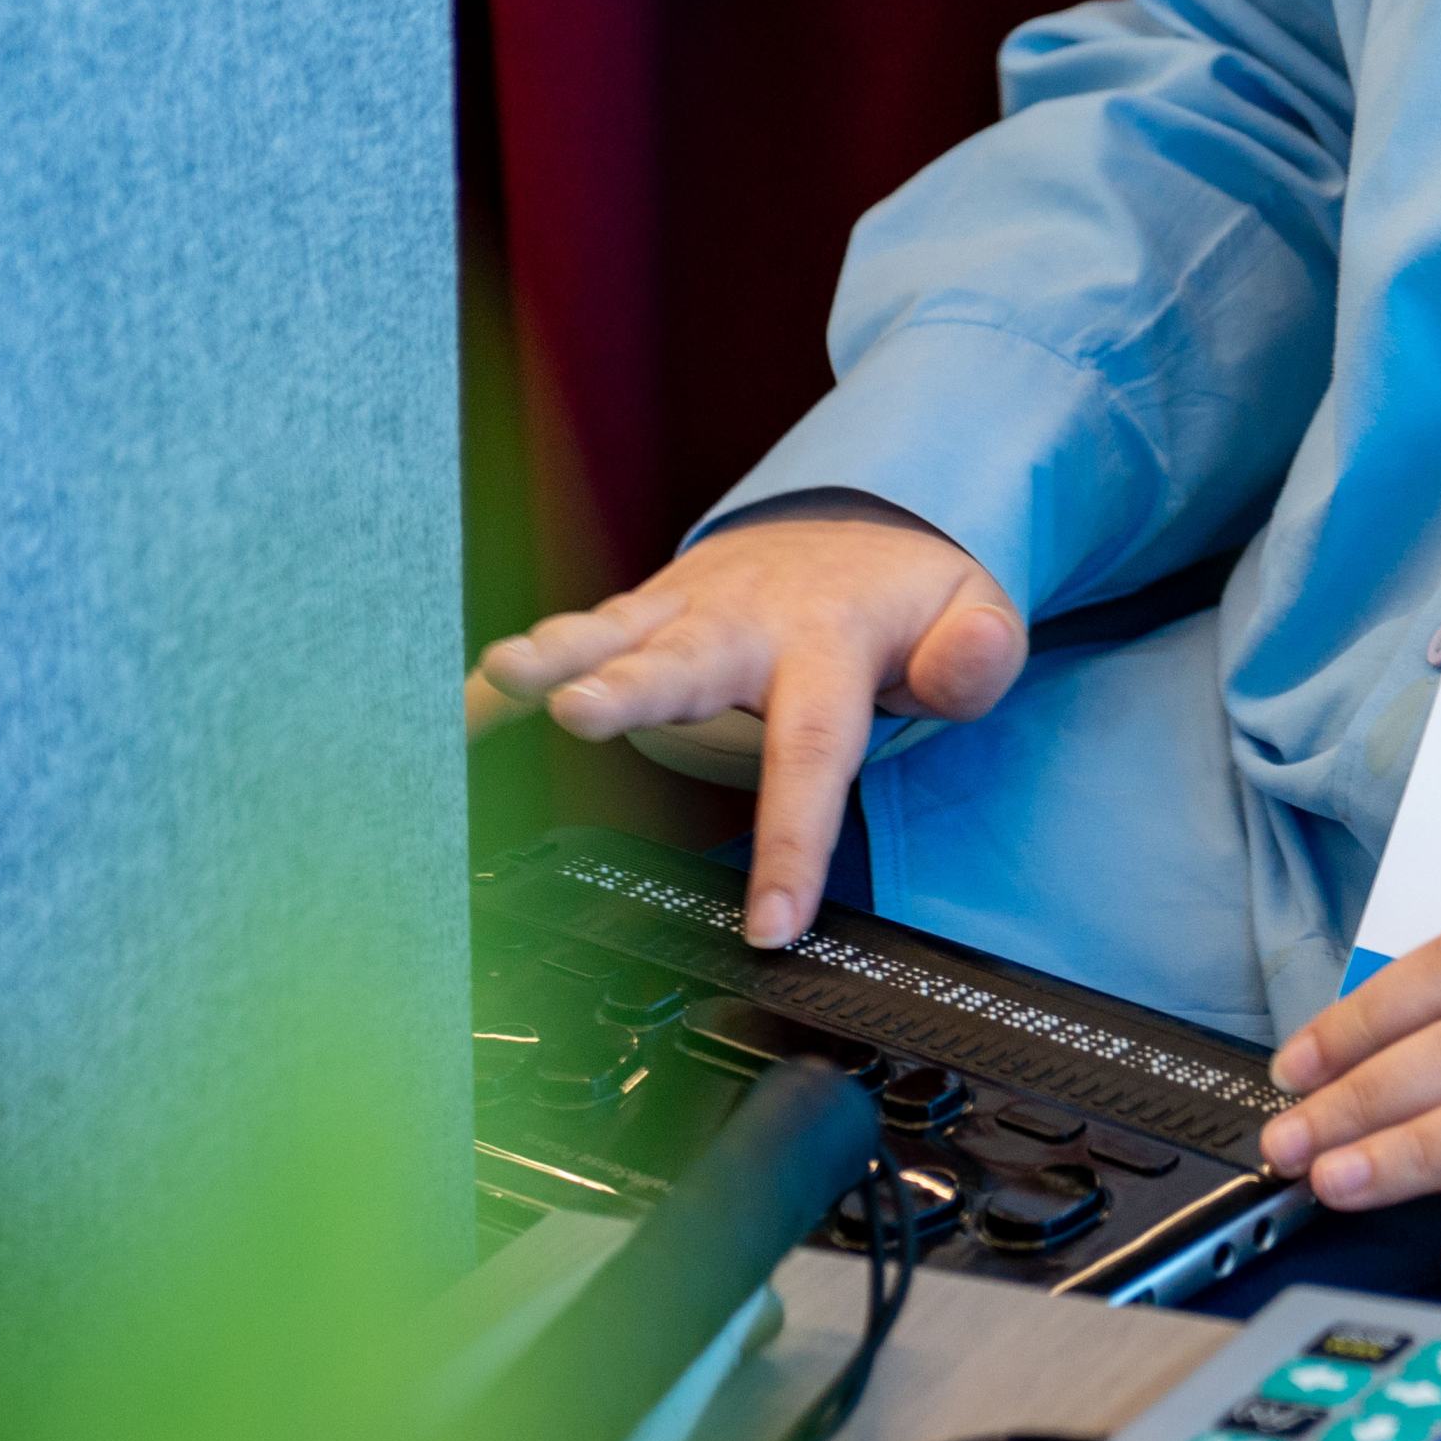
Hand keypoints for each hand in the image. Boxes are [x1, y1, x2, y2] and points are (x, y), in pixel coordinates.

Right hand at [466, 494, 1023, 943]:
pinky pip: (579, 636)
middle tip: (575, 710)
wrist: (856, 515)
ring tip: (497, 680)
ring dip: (554, 659)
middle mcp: (745, 622)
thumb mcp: (975, 612)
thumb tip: (960, 674)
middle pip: (687, 666)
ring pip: (616, 636)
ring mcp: (687, 609)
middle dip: (631, 688)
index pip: (813, 754)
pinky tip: (462, 707)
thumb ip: (978, 656)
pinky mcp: (647, 610)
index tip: (769, 925)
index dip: (792, 842)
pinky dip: (517, 670)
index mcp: (830, 644)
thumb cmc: (907, 592)